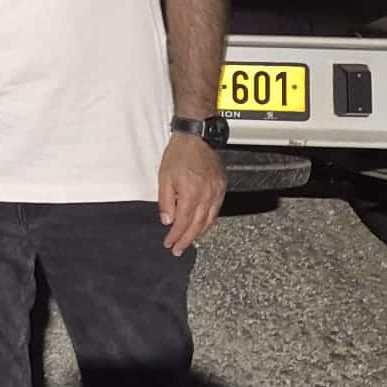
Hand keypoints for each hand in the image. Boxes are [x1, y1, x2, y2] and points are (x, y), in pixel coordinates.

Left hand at [157, 132, 226, 254]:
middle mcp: (207, 195)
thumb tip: (167, 220)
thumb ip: (166, 201)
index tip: (170, 244)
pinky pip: (216, 210)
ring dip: (199, 233)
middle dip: (187, 239)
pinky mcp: (222, 187)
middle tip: (179, 249)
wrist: (197, 137)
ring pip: (209, 220)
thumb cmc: (179, 154)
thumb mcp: (164, 177)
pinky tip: (202, 225)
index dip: (176, 236)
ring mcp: (217, 192)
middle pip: (198, 225)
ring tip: (189, 241)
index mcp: (191, 193)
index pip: (184, 222)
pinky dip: (208, 221)